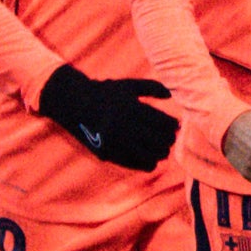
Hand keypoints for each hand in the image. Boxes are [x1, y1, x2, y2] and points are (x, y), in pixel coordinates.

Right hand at [35, 65, 178, 171]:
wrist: (73, 103)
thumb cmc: (105, 92)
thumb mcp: (128, 85)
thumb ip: (151, 87)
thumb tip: (171, 95)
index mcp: (132, 108)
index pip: (162, 122)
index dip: (173, 126)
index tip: (177, 126)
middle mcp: (124, 125)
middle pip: (157, 140)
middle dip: (168, 141)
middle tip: (171, 139)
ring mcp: (115, 141)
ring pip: (147, 155)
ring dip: (159, 154)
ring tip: (163, 151)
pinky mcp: (106, 153)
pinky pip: (132, 163)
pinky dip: (145, 164)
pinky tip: (151, 162)